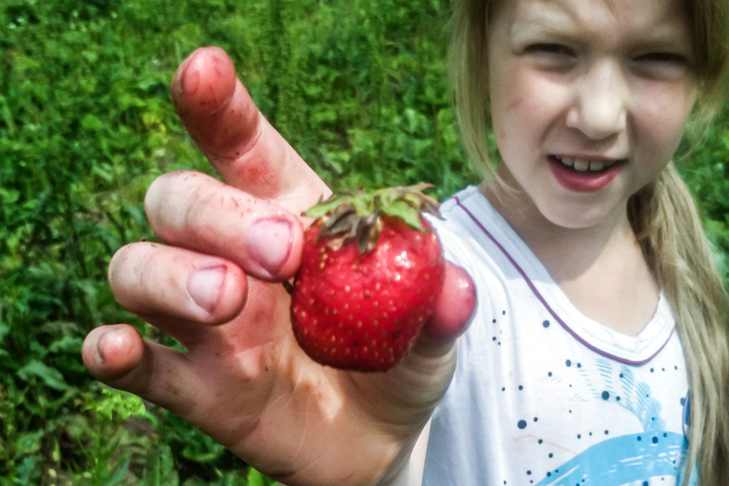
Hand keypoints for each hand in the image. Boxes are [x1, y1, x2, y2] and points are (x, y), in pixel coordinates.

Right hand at [82, 46, 475, 485]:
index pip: (242, 148)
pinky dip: (113, 348)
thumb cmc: (396, 360)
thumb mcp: (431, 330)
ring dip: (171, 275)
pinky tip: (117, 347)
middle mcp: (233, 258)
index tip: (203, 70)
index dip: (218, 107)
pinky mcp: (191, 382)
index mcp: (291, 218)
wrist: (376, 439)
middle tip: (279, 252)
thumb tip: (456, 289)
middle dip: (218, 214)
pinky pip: (135, 358)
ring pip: (137, 266)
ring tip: (228, 301)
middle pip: (178, 199)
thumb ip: (439, 304)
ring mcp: (204, 321)